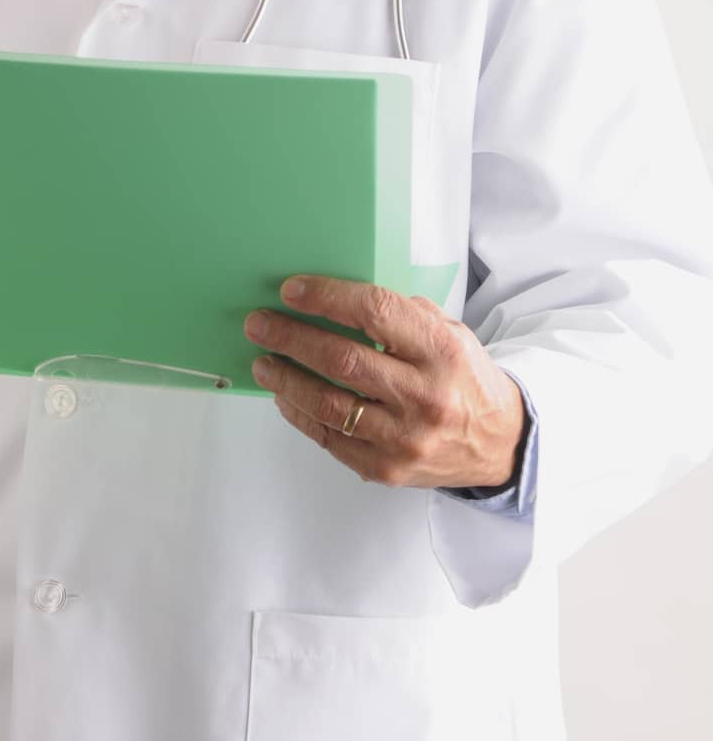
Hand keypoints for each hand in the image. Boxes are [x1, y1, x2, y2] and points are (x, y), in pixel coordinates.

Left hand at [243, 277, 525, 490]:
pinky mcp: (387, 469)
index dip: (327, 298)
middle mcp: (425, 395)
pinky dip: (300, 414)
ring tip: (263, 362)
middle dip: (291, 338)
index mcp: (441, 350)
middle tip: (259, 324)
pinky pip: (330, 439)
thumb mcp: (447, 331)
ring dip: (286, 379)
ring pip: (328, 404)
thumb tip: (331, 298)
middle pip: (343, 360)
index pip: (375, 312)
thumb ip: (400, 314)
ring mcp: (405, 438)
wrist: (498, 442)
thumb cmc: (462, 375)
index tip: (290, 290)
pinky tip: (285, 396)